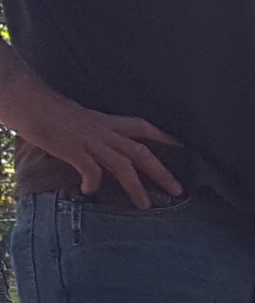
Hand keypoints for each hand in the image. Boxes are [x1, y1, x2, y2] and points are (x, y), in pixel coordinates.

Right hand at [24, 96, 181, 208]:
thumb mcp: (76, 117)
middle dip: (162, 171)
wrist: (24, 97)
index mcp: (104, 121)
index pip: (143, 127)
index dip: (164, 138)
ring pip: (122, 164)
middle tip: (178, 190)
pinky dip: (94, 182)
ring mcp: (88, 139)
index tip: (182, 149)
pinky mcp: (71, 148)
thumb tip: (91, 147)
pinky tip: (90, 191)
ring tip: (145, 206)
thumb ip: (89, 131)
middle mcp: (102, 130)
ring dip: (136, 186)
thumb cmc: (45, 107)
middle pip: (141, 151)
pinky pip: (90, 169)